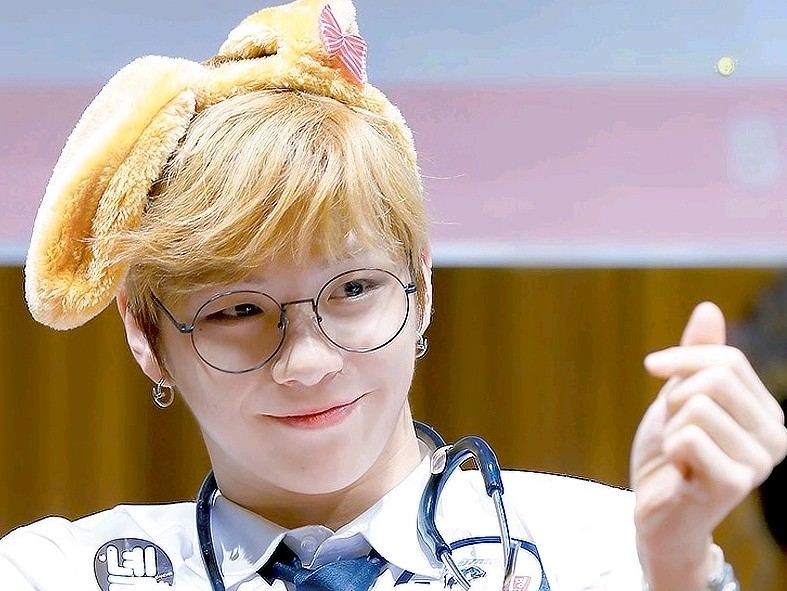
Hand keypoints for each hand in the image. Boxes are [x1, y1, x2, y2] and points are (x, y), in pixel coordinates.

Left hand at [630, 302, 786, 590]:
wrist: (657, 511)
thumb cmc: (671, 454)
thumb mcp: (681, 395)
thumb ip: (698, 356)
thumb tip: (709, 307)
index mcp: (767, 413)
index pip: (727, 358)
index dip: (681, 358)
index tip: (653, 366)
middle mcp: (776, 438)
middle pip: (715, 378)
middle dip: (676, 396)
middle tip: (674, 428)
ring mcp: (759, 464)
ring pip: (696, 406)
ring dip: (671, 427)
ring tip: (680, 453)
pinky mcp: (734, 485)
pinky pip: (687, 437)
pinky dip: (669, 448)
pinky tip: (679, 471)